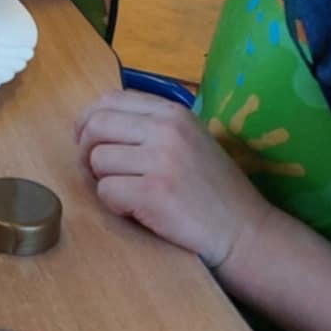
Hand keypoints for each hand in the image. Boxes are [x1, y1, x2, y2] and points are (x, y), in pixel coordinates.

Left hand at [75, 90, 274, 269]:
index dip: (88, 120)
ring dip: (104, 181)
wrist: (245, 230)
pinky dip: (114, 205)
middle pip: (96, 126)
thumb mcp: (188, 141)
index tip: (86, 140)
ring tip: (130, 194)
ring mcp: (160, 160)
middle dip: (86, 151)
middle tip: (99, 172)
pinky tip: (137, 211)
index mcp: (173, 113)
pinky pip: (106, 192)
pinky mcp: (153, 193)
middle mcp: (166, 129)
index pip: (110, 100)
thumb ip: (148, 126)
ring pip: (97, 161)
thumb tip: (93, 124)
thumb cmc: (212, 190)